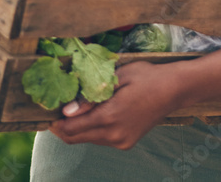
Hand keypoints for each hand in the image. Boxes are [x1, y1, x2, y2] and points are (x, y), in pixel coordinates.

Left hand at [48, 61, 180, 149]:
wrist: (173, 90)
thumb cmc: (145, 77)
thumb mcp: (116, 78)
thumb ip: (90, 96)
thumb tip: (66, 111)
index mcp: (110, 117)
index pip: (71, 129)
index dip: (55, 122)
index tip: (47, 111)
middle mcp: (114, 135)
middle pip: (75, 138)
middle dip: (62, 127)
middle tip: (55, 111)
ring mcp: (121, 142)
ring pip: (87, 140)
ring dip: (77, 128)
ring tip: (75, 109)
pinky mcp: (126, 143)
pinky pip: (100, 139)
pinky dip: (92, 129)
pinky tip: (94, 113)